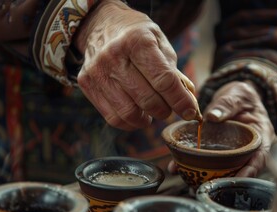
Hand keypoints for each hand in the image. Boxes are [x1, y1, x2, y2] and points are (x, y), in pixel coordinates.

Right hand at [74, 0, 199, 130]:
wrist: (101, 24)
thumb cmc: (137, 35)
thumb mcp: (160, 42)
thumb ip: (174, 72)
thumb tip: (187, 103)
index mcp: (137, 41)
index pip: (164, 80)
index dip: (180, 101)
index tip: (190, 112)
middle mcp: (114, 55)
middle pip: (147, 100)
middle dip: (165, 111)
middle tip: (169, 109)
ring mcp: (98, 71)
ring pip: (129, 113)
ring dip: (147, 119)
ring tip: (153, 112)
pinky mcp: (87, 84)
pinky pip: (113, 117)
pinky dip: (130, 123)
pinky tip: (137, 114)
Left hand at [168, 81, 275, 176]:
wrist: (232, 97)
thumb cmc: (241, 96)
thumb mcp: (237, 95)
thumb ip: (227, 105)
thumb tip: (212, 117)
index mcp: (260, 136)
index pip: (260, 156)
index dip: (252, 169)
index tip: (241, 177)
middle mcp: (247, 148)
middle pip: (241, 168)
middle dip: (228, 179)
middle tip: (212, 184)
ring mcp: (231, 152)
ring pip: (223, 168)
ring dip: (208, 177)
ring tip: (192, 182)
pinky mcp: (217, 152)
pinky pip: (206, 160)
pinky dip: (193, 165)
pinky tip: (177, 167)